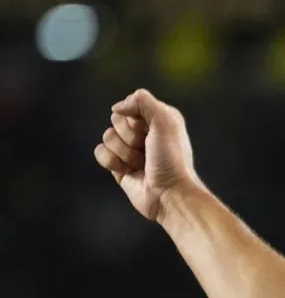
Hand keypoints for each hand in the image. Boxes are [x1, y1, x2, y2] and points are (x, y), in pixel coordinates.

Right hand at [94, 89, 202, 221]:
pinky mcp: (119, 164)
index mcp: (159, 118)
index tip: (151, 133)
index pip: (131, 104)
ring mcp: (131, 148)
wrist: (169, 195)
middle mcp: (145, 131)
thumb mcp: (165, 123)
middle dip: (130, 137)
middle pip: (117, 120)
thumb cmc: (172, 160)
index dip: (136, 119)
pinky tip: (129, 172)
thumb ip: (143, 102)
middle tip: (147, 151)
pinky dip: (113, 162)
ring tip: (142, 165)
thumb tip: (116, 107)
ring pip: (107, 136)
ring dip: (125, 153)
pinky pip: (100, 152)